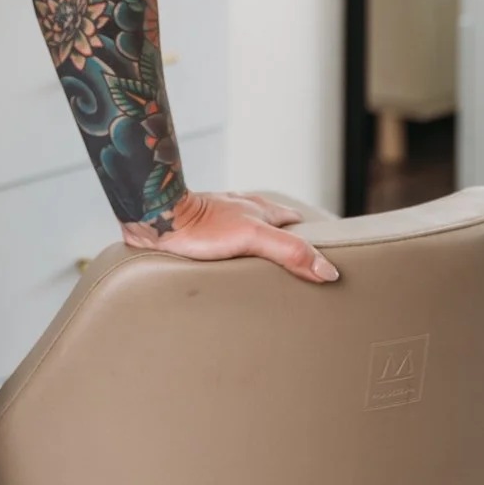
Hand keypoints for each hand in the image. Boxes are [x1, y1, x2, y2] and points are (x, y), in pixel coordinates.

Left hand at [120, 189, 338, 284]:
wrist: (156, 219)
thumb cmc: (201, 225)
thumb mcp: (252, 236)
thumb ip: (290, 251)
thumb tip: (327, 270)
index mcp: (259, 209)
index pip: (295, 222)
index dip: (312, 237)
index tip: (326, 256)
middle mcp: (241, 212)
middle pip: (273, 226)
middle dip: (287, 244)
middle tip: (301, 268)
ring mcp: (220, 221)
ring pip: (248, 235)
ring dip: (259, 252)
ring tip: (270, 275)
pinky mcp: (200, 235)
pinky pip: (224, 248)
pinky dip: (235, 259)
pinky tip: (231, 272)